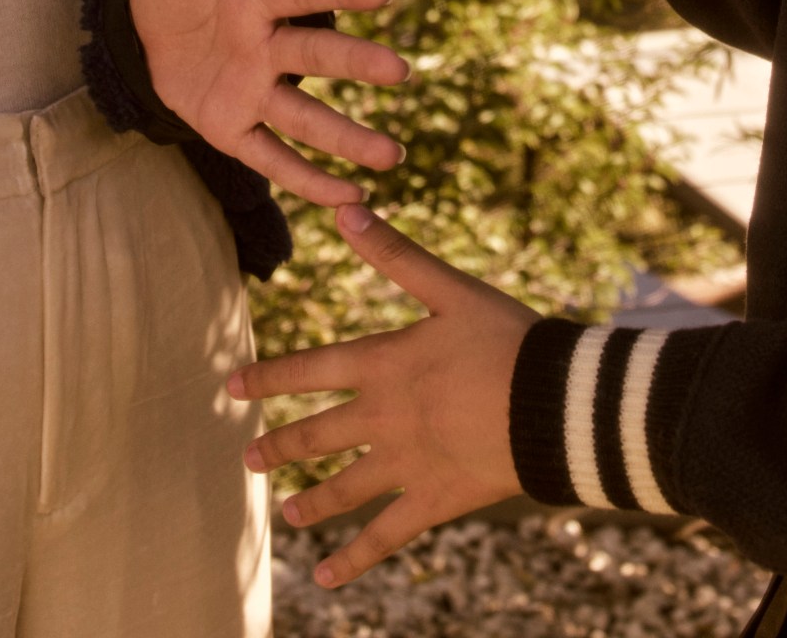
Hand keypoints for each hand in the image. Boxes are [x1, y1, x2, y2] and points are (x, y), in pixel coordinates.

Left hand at [128, 0, 407, 204]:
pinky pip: (270, 157)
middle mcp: (264, 46)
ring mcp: (252, 91)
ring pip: (303, 116)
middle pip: (313, 55)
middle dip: (355, 65)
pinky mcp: (232, 128)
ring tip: (392, 158)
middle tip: (401, 72)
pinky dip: (305, 180)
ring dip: (346, 138)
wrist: (143, 30)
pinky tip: (347, 202)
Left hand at [231, 204, 536, 585]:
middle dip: (280, 447)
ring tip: (284, 514)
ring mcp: (407, 463)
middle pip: (319, 435)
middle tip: (248, 459)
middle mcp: (384, 417)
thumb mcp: (450, 289)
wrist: (553, 403)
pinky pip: (385, 535)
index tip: (233, 387)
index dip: (270, 377)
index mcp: (385, 363)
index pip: (312, 370)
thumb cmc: (506, 337)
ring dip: (311, 502)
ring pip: (345, 489)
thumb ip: (395, 253)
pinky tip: (325, 578)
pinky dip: (354, 558)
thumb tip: (345, 209)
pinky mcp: (434, 499)